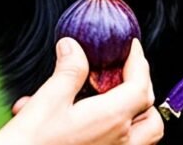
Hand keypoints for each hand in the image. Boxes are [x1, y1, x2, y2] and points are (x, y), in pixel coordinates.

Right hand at [0, 38, 162, 144]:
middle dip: (141, 90)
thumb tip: (73, 47)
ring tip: (113, 101)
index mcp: (111, 119)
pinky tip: (90, 122)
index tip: (131, 47)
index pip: (141, 86)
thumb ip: (68, 71)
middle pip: (150, 115)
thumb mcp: (48, 100)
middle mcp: (120, 141)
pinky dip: (117, 132)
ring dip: (135, 116)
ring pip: (143, 137)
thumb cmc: (32, 143)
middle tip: (122, 72)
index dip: (139, 62)